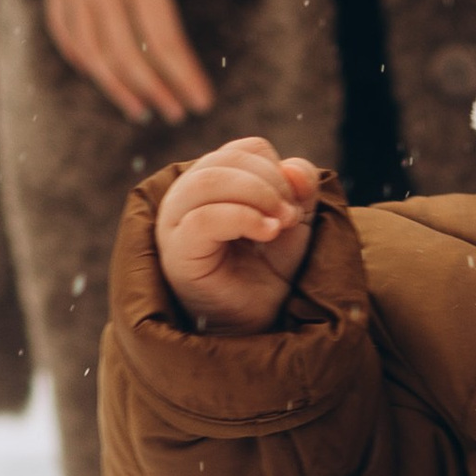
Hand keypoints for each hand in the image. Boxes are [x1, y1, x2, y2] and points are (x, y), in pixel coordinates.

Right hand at [44, 0, 260, 123]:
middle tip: (177, 113)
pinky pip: (64, 31)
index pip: (164, 38)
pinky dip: (84, 60)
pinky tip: (104, 77)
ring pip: (92, 51)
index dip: (184, 76)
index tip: (202, 102)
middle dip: (155, 90)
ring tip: (143, 110)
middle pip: (128, 54)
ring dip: (118, 86)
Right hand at [157, 139, 323, 333]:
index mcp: (212, 183)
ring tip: (280, 224)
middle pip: (225, 160)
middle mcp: (186, 198)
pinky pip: (203, 218)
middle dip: (270, 182)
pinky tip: (268, 232)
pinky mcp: (177, 252)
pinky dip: (242, 217)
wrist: (256, 325)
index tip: (295, 205)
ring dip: (257, 195)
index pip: (244, 150)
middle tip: (291, 216)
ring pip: (209, 181)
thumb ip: (300, 189)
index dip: (277, 169)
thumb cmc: (268, 274)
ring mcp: (175, 224)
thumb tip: (295, 166)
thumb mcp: (294, 223)